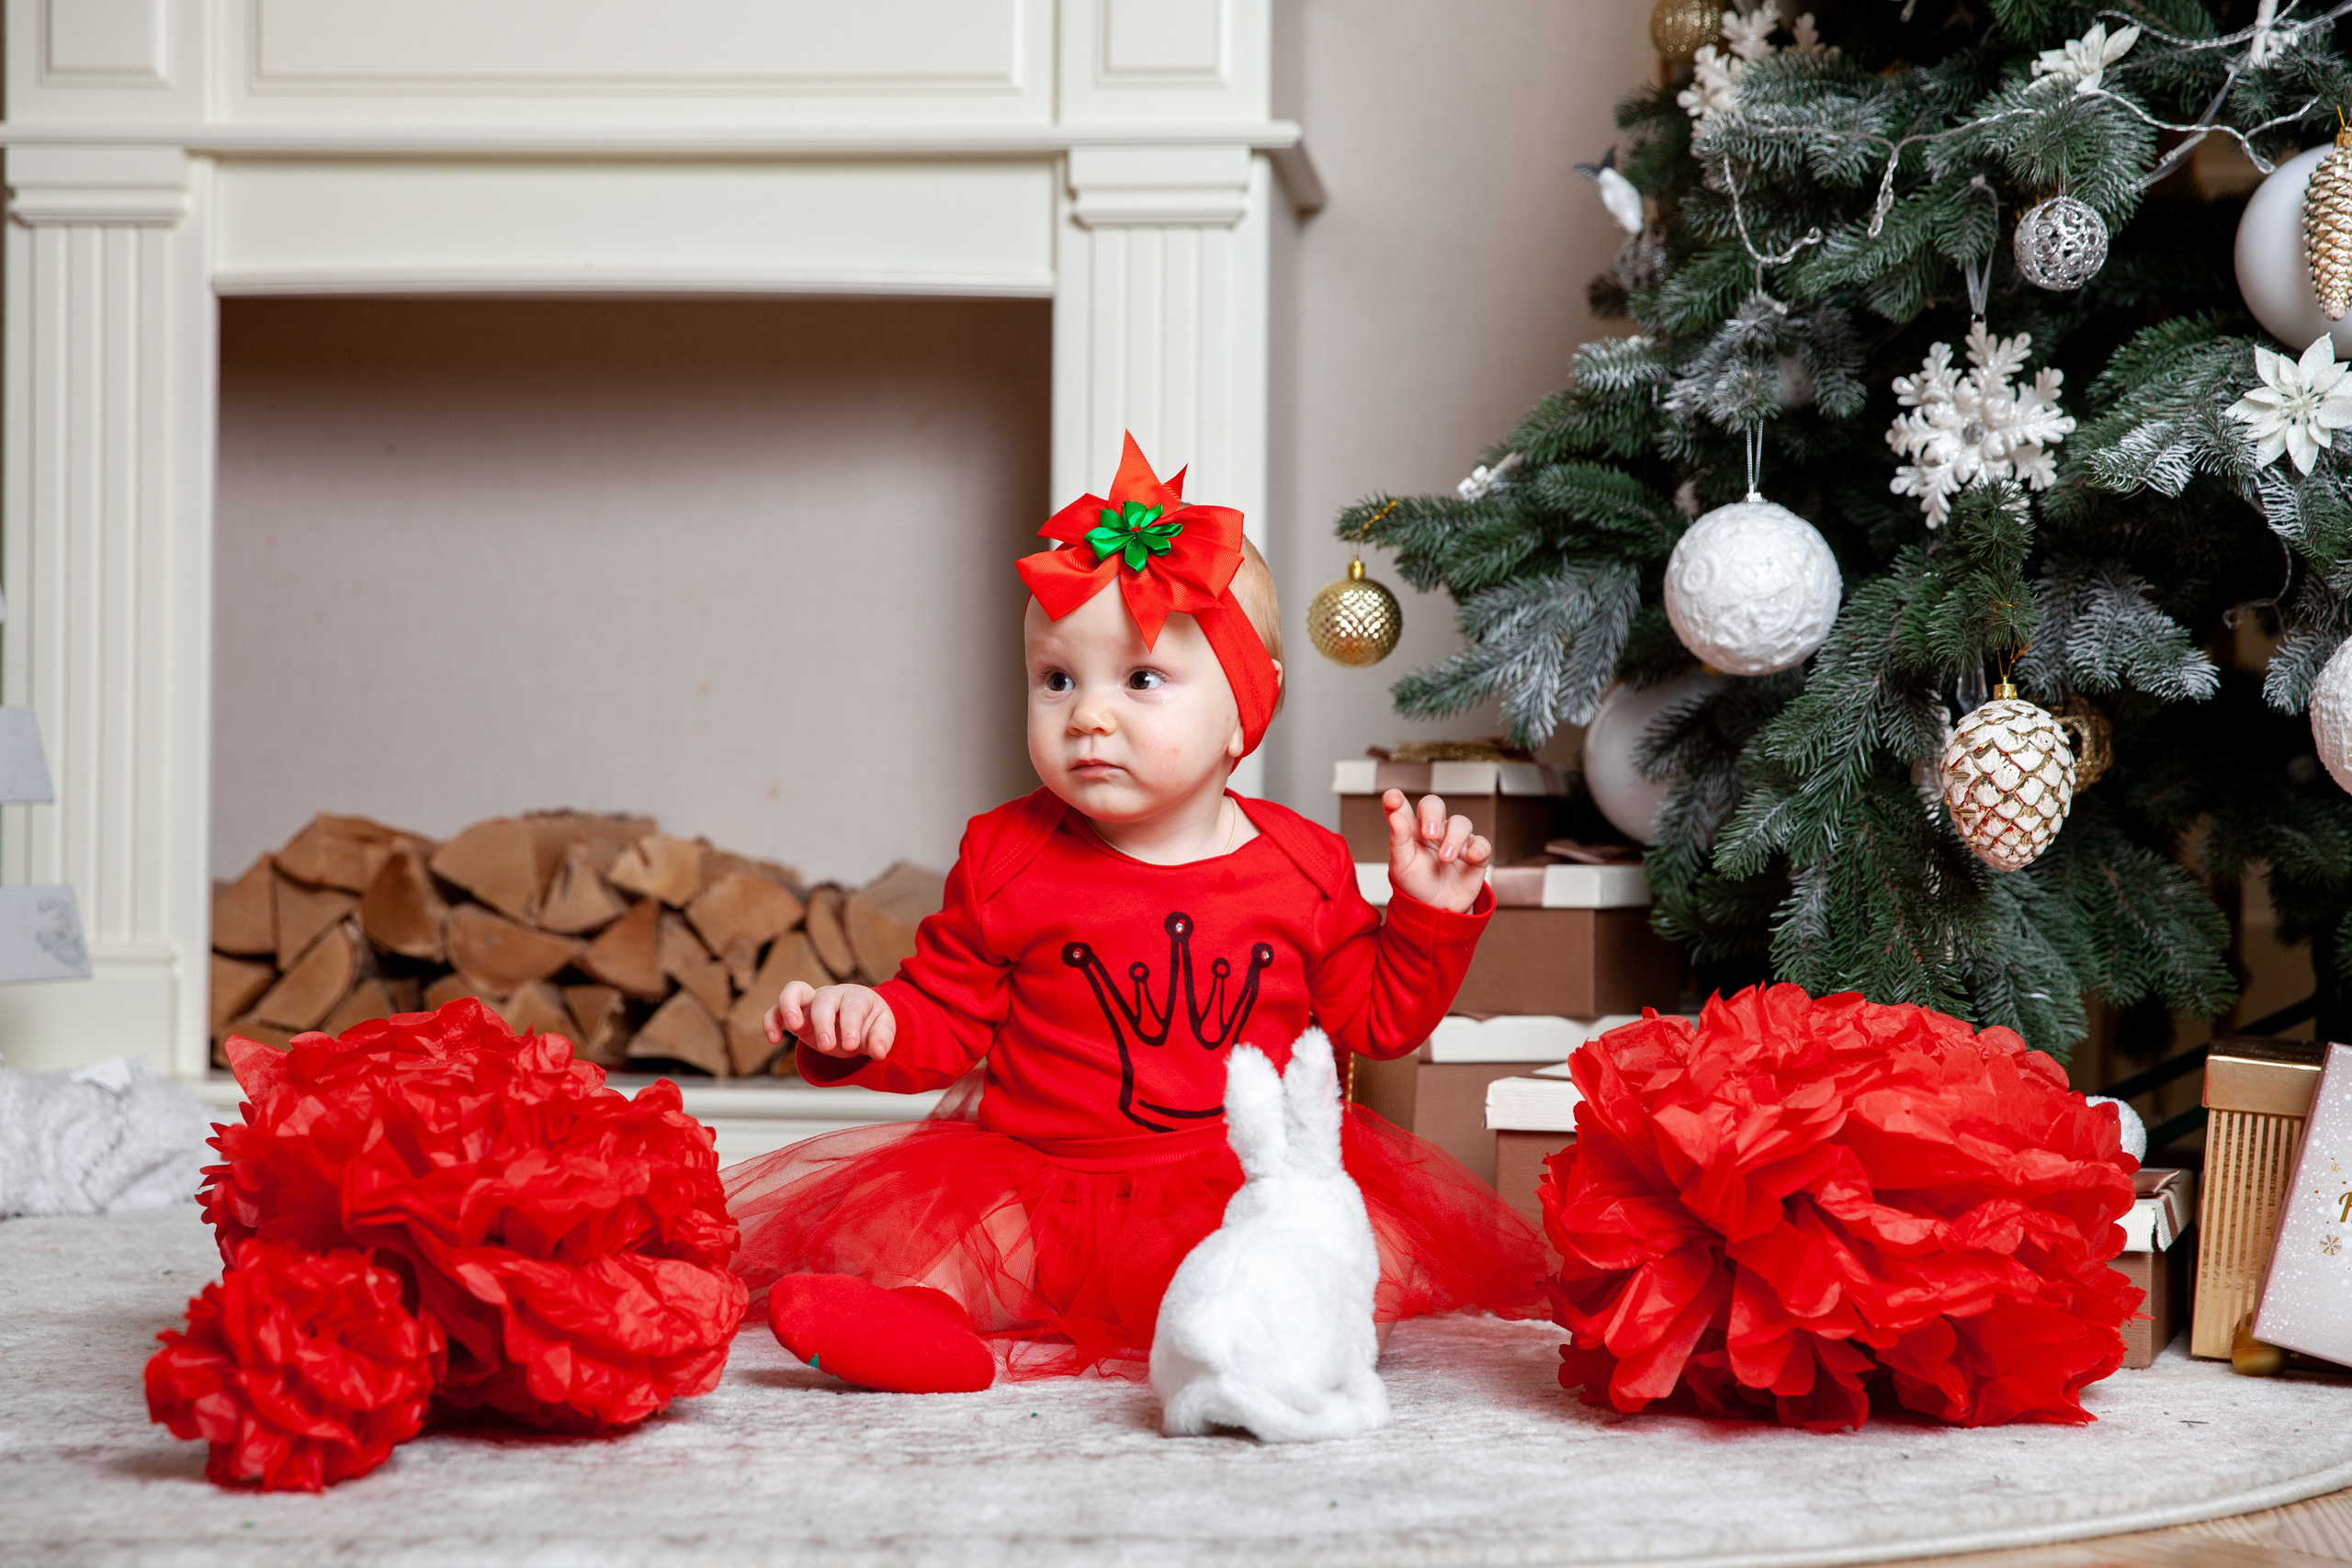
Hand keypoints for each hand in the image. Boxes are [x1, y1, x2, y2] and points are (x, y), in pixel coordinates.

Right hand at [765, 980, 896, 1062]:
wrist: (858, 1019)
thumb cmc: (869, 1021)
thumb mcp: (882, 1029)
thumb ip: (881, 1039)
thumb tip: (879, 1053)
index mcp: (856, 997)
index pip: (851, 1007)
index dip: (850, 1026)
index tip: (851, 1045)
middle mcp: (831, 995)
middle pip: (823, 999)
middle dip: (823, 1022)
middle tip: (827, 1045)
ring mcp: (810, 1002)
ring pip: (794, 991)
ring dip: (790, 1007)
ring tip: (793, 1027)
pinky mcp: (794, 1013)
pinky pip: (776, 1010)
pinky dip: (771, 1021)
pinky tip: (774, 1039)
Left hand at [1383, 789, 1491, 914]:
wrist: (1435, 909)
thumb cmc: (1416, 883)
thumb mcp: (1400, 865)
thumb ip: (1398, 840)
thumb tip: (1395, 817)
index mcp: (1410, 830)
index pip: (1402, 808)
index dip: (1396, 799)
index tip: (1392, 798)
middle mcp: (1433, 830)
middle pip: (1434, 805)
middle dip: (1432, 814)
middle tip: (1428, 834)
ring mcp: (1455, 840)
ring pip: (1460, 823)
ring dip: (1453, 838)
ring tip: (1445, 858)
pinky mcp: (1474, 854)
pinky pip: (1481, 843)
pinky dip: (1478, 848)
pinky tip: (1470, 856)